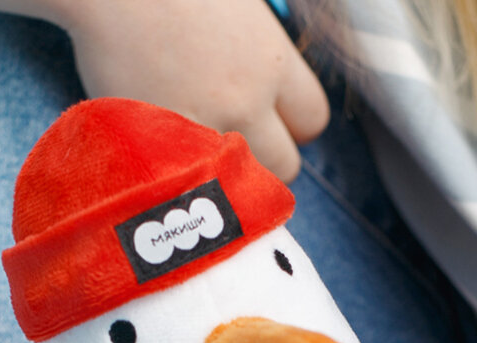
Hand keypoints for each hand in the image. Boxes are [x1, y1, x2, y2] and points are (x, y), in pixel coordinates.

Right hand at [0, 0, 328, 179]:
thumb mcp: (240, 8)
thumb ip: (261, 52)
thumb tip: (268, 85)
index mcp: (272, 61)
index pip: (312, 119)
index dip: (293, 126)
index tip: (272, 123)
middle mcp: (248, 101)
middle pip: (285, 165)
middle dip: (265, 160)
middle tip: (235, 146)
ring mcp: (205, 130)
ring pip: (239, 187)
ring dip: (225, 179)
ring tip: (199, 157)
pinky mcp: (164, 152)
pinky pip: (191, 189)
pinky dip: (184, 182)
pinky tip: (167, 160)